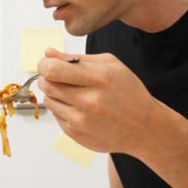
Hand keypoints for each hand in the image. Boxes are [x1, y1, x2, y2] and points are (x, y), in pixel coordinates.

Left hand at [36, 48, 159, 155]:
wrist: (144, 127)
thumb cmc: (128, 93)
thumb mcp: (110, 65)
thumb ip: (76, 58)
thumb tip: (48, 53)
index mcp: (99, 79)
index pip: (54, 70)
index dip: (44, 64)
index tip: (47, 63)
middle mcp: (90, 101)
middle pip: (48, 85)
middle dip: (46, 77)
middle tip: (55, 76)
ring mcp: (82, 120)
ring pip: (49, 100)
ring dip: (53, 93)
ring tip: (71, 91)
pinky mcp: (77, 134)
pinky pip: (56, 115)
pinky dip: (62, 108)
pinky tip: (78, 107)